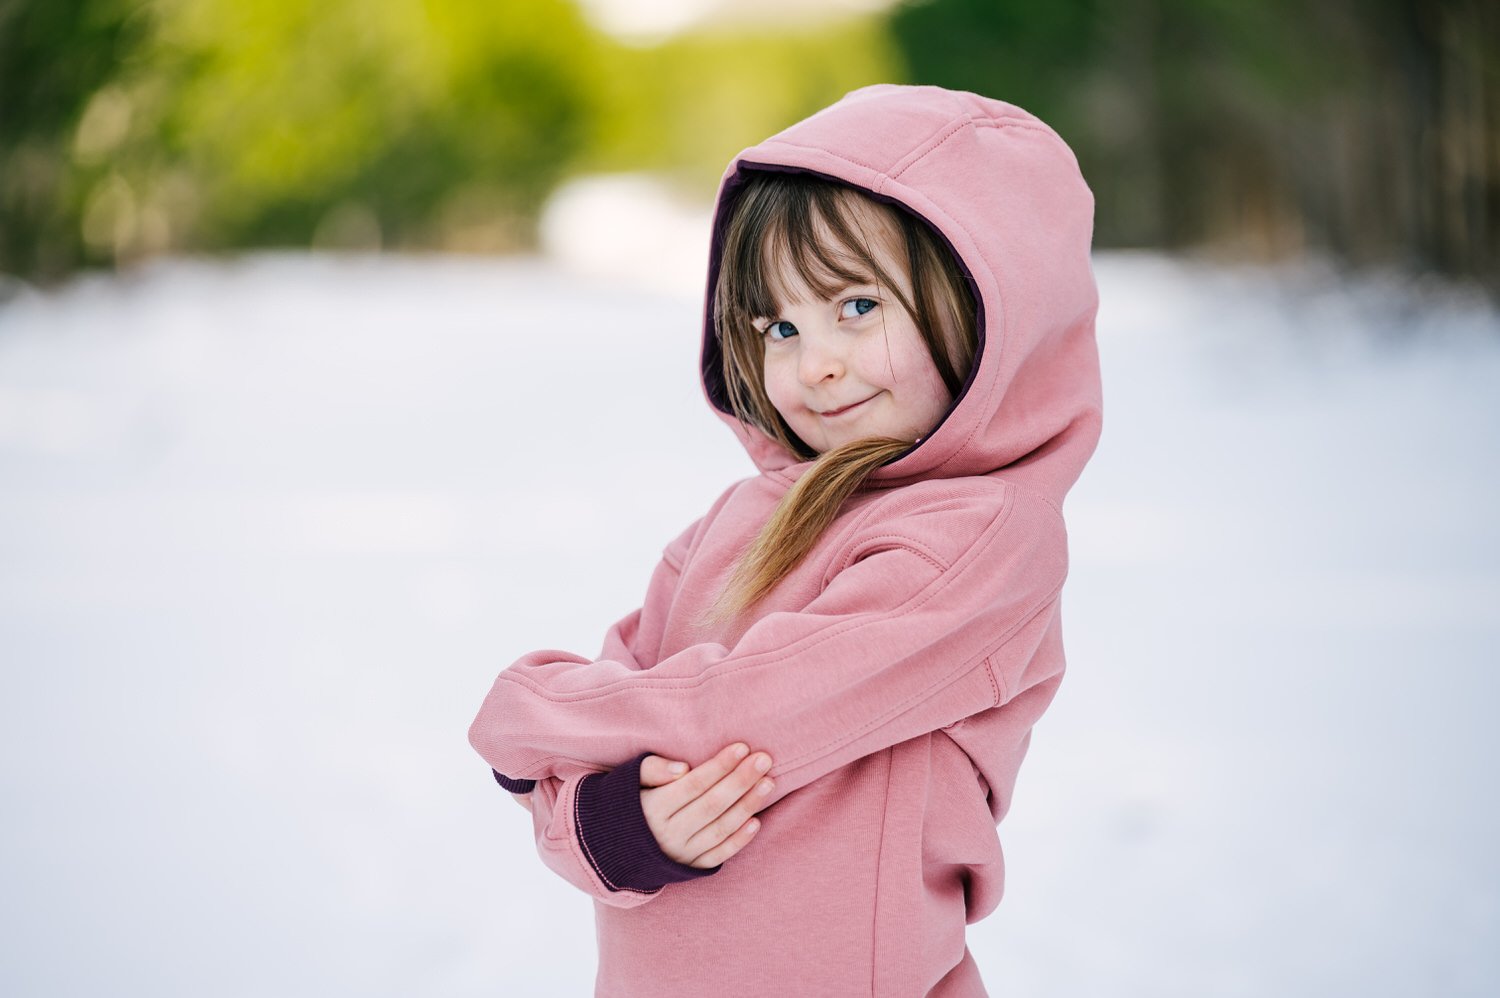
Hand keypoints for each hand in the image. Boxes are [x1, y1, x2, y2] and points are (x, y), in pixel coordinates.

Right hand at [638, 742, 773, 868]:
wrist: (613, 846)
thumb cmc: (628, 802)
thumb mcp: (629, 781)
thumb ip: (652, 769)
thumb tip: (682, 768)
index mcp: (652, 809)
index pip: (693, 785)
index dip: (719, 766)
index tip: (742, 747)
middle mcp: (668, 834)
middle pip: (712, 805)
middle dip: (740, 781)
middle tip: (764, 760)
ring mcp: (681, 854)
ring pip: (720, 829)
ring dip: (747, 806)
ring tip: (768, 783)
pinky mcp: (690, 868)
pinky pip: (718, 856)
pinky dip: (739, 841)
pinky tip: (757, 821)